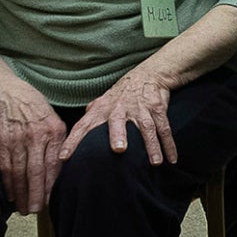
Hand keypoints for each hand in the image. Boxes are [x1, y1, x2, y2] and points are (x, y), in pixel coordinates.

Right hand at [0, 80, 68, 213]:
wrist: (12, 94)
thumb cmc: (38, 112)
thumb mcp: (56, 122)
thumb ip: (60, 145)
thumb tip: (65, 172)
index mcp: (54, 132)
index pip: (53, 165)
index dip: (51, 186)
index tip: (50, 201)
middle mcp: (36, 136)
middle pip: (36, 171)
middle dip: (36, 194)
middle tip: (36, 210)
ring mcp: (18, 138)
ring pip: (19, 172)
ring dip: (20, 192)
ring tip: (23, 208)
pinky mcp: (2, 140)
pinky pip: (5, 166)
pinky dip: (7, 183)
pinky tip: (10, 194)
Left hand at [61, 66, 177, 167]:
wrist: (148, 74)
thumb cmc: (121, 94)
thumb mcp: (103, 101)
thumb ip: (89, 116)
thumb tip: (73, 133)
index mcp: (102, 109)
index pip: (83, 125)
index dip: (73, 141)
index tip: (64, 157)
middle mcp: (120, 109)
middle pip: (118, 122)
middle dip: (118, 135)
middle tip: (118, 150)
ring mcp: (140, 109)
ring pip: (146, 127)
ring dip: (151, 145)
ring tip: (155, 162)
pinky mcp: (157, 109)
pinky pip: (164, 128)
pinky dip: (169, 144)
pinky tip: (172, 159)